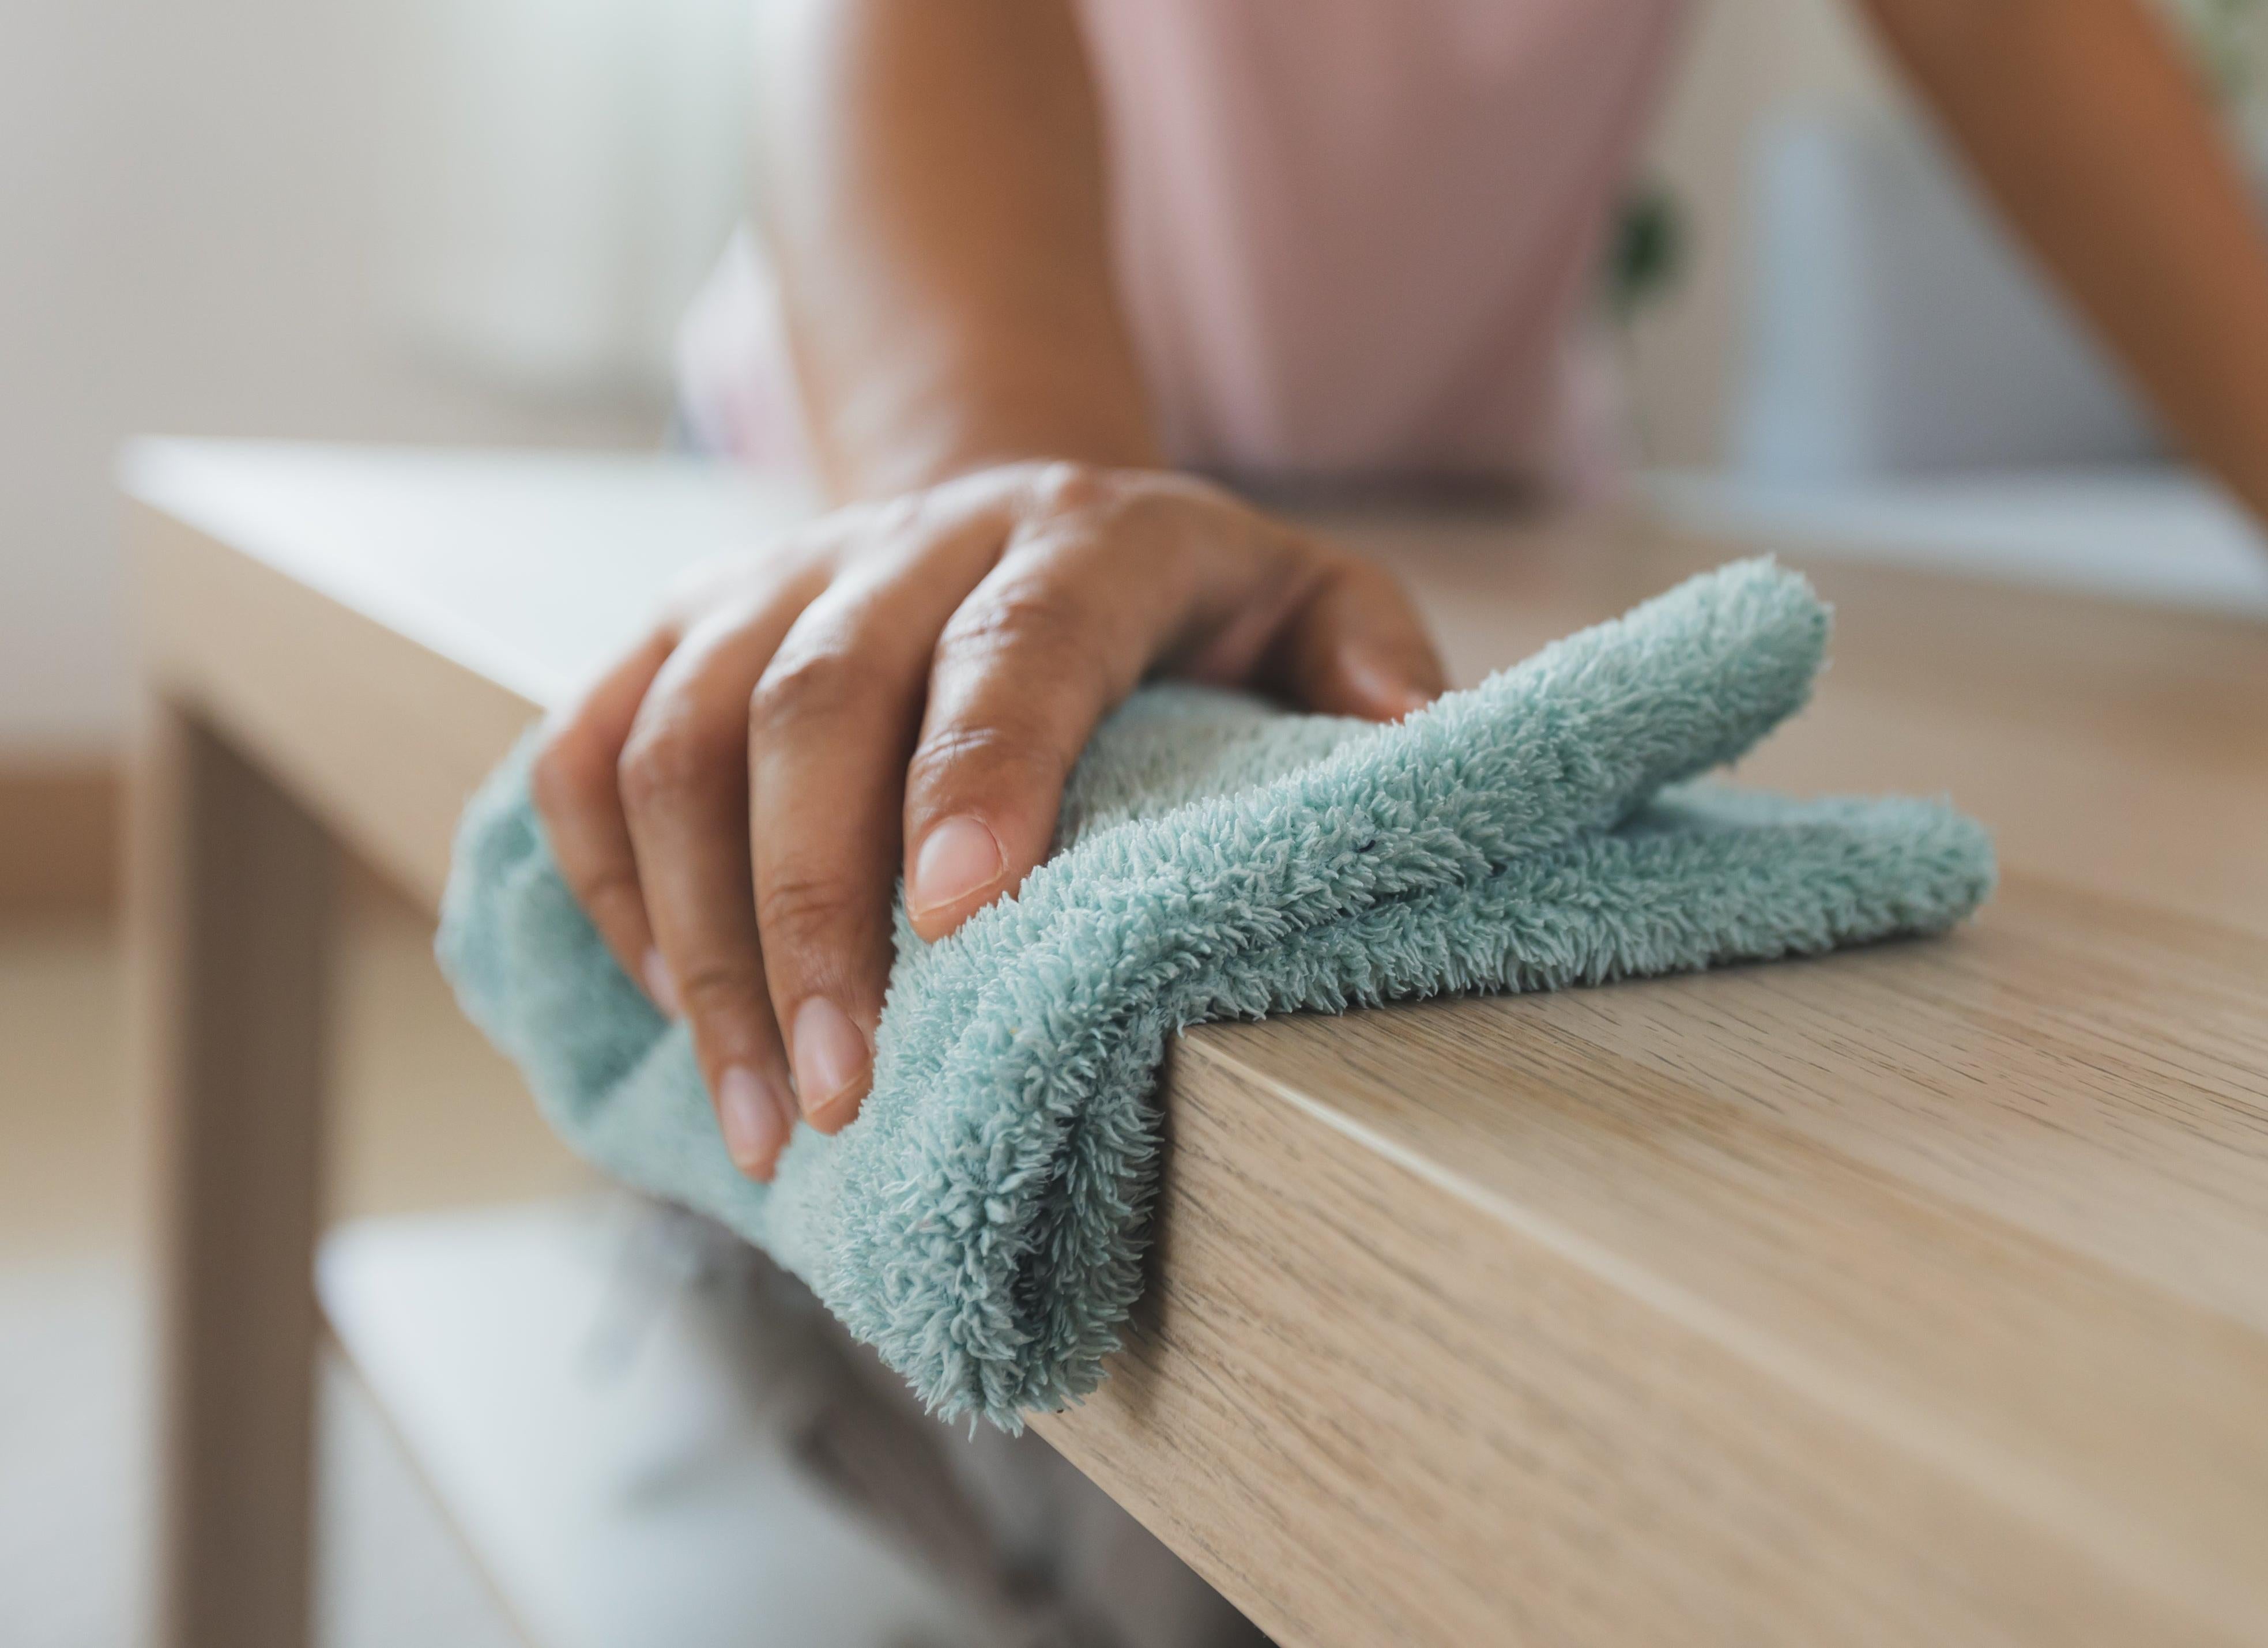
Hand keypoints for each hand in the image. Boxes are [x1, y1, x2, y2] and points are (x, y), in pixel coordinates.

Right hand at [529, 462, 1447, 1179]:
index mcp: (1080, 537)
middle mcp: (908, 541)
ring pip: (678, 744)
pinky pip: (591, 752)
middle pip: (812, 709)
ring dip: (699, 940)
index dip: (978, 773)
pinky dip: (608, 888)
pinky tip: (672, 1012)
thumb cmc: (1182, 605)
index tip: (958, 921)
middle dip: (812, 917)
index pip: (1015, 646)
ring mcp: (773, 579)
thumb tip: (1407, 736)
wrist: (1018, 509)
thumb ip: (1366, 653)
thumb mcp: (1308, 598)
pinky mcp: (678, 629)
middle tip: (839, 1096)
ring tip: (758, 1114)